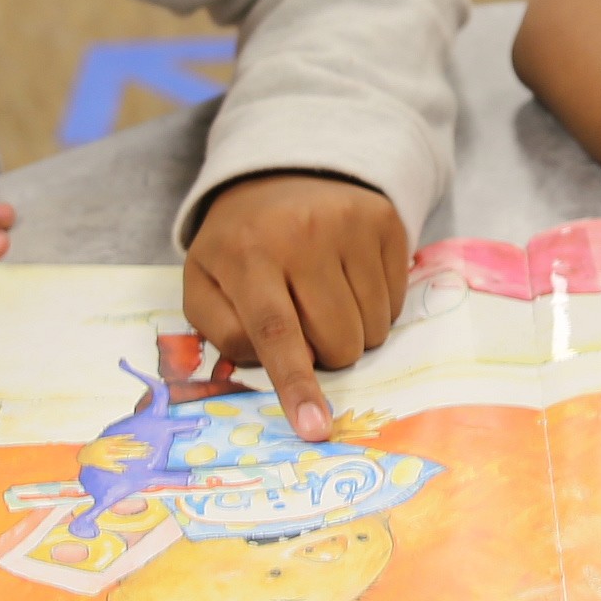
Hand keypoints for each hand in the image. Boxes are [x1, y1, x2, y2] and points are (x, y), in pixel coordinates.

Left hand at [186, 173, 409, 443]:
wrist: (282, 172)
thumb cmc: (239, 245)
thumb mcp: (204, 283)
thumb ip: (221, 331)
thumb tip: (269, 364)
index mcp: (247, 255)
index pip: (276, 332)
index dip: (297, 386)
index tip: (315, 429)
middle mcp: (302, 235)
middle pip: (337, 342)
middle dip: (325, 354)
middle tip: (303, 323)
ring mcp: (350, 225)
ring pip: (374, 329)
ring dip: (353, 333)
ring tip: (324, 298)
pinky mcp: (385, 221)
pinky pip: (397, 303)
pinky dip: (375, 308)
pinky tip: (348, 279)